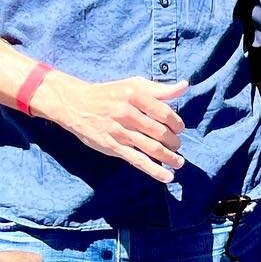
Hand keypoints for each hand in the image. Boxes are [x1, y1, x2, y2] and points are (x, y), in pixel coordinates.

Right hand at [30, 73, 187, 183]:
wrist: (76, 104)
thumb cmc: (110, 93)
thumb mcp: (134, 84)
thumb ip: (160, 89)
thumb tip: (184, 86)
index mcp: (136, 95)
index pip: (165, 113)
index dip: (177, 123)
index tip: (179, 129)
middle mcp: (128, 113)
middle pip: (160, 132)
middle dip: (174, 141)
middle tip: (178, 145)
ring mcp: (119, 132)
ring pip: (151, 148)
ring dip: (169, 157)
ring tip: (179, 162)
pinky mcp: (112, 146)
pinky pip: (137, 160)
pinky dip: (154, 170)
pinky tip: (167, 176)